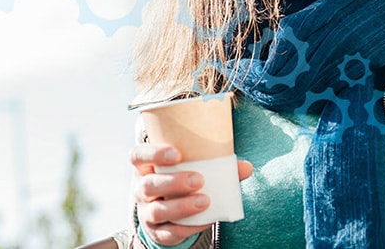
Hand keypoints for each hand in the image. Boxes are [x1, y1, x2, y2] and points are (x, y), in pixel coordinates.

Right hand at [130, 143, 252, 245]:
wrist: (172, 212)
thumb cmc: (183, 180)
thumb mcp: (193, 169)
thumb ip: (219, 166)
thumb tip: (246, 167)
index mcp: (146, 167)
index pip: (137, 156)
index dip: (153, 153)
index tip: (176, 153)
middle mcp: (141, 189)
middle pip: (148, 185)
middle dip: (173, 183)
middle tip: (198, 180)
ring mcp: (147, 212)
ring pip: (156, 211)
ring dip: (181, 206)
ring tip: (204, 201)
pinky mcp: (157, 231)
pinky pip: (169, 232)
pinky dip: (189, 227)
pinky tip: (205, 221)